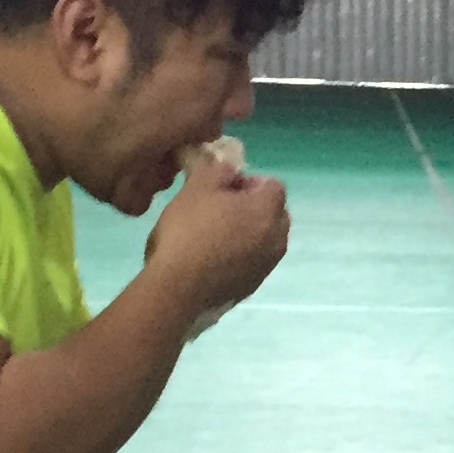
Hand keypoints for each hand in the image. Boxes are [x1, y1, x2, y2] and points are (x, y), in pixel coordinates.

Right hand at [144, 154, 290, 318]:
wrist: (176, 290)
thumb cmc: (188, 232)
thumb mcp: (197, 187)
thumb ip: (217, 168)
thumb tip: (227, 162)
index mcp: (269, 211)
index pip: (273, 183)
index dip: (247, 181)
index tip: (221, 188)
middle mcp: (277, 239)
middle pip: (273, 211)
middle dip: (251, 206)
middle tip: (217, 208)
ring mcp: (267, 266)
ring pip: (264, 238)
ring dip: (246, 231)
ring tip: (211, 234)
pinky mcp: (253, 286)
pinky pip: (253, 260)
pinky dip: (240, 255)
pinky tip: (210, 259)